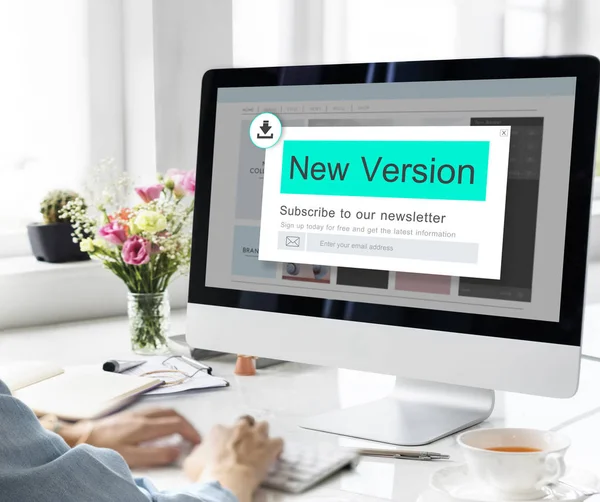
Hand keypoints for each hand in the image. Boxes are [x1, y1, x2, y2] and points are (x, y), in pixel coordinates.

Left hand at [68, 408, 200, 467]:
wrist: (80, 437)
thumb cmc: (102, 448)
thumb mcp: (130, 457)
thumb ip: (155, 454)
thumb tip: (176, 451)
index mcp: (145, 426)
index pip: (177, 424)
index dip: (190, 432)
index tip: (197, 441)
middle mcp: (143, 416)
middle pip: (174, 414)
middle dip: (187, 424)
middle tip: (193, 436)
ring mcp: (136, 413)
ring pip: (165, 410)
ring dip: (178, 419)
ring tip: (182, 430)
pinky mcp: (130, 414)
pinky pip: (156, 411)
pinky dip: (166, 416)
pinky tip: (162, 425)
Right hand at [183, 417, 282, 501]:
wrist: (225, 481)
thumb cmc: (207, 473)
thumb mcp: (191, 461)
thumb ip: (198, 451)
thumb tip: (200, 451)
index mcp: (219, 430)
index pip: (223, 428)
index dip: (226, 438)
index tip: (226, 448)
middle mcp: (238, 427)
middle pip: (245, 422)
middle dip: (245, 431)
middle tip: (244, 445)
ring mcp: (256, 435)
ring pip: (263, 426)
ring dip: (262, 435)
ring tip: (260, 446)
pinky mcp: (269, 446)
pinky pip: (278, 442)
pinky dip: (277, 448)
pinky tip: (274, 455)